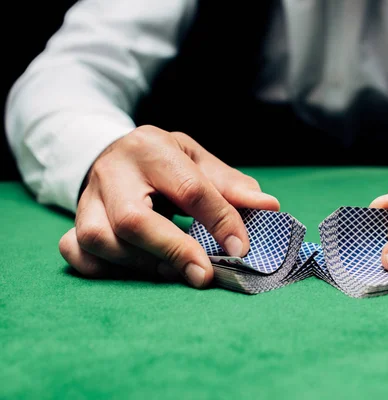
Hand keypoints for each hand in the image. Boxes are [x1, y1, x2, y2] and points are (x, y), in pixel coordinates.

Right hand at [59, 125, 279, 287]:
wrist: (113, 152)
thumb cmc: (163, 160)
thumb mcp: (197, 160)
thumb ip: (231, 185)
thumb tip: (270, 207)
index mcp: (151, 147)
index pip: (189, 188)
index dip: (219, 220)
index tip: (241, 249)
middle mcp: (113, 171)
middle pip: (133, 219)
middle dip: (173, 251)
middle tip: (203, 275)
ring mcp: (86, 198)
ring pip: (101, 240)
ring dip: (141, 264)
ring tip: (172, 271)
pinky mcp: (72, 220)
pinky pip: (74, 251)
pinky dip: (102, 268)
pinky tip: (132, 268)